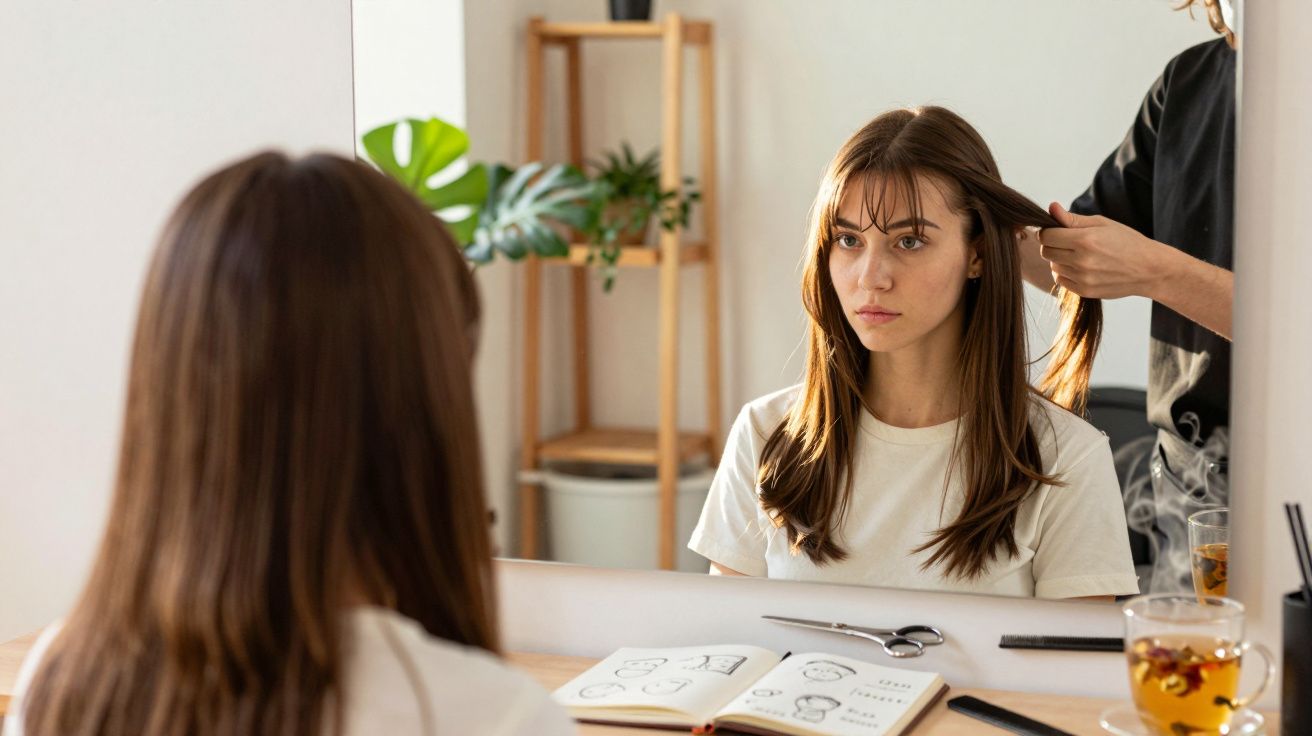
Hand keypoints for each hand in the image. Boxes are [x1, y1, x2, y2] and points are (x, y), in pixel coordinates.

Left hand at [1038, 202, 1170, 299]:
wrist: (1149, 269)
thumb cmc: (1127, 241)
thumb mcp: (1102, 224)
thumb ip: (1073, 219)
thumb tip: (1051, 207)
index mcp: (1085, 240)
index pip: (1047, 236)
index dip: (1047, 231)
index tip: (1054, 230)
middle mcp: (1082, 260)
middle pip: (1046, 252)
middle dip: (1052, 245)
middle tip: (1067, 242)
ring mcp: (1083, 278)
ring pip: (1053, 267)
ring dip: (1059, 260)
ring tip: (1079, 255)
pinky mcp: (1085, 291)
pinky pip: (1061, 280)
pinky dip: (1066, 273)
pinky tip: (1081, 267)